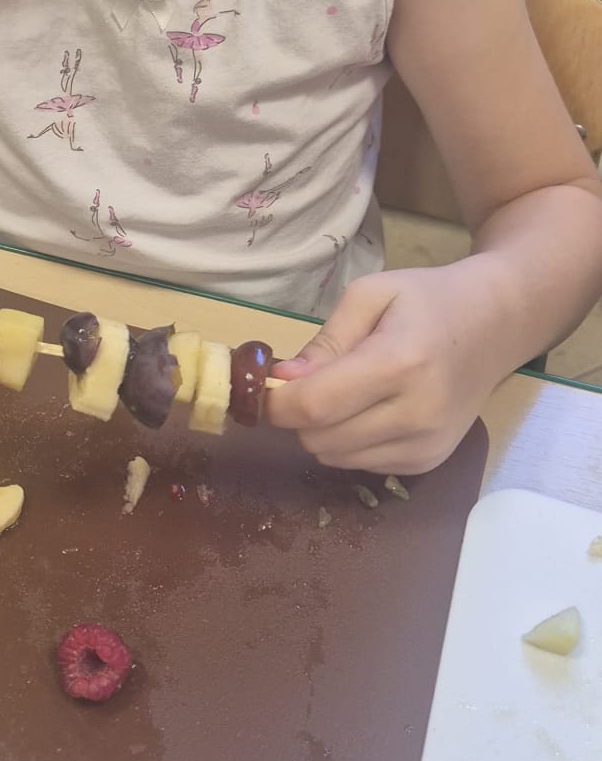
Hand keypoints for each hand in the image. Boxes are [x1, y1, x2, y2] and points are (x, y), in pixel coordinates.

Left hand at [264, 262, 507, 472]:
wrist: (496, 326)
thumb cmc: (428, 301)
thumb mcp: (371, 295)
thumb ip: (325, 340)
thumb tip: (282, 381)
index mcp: (400, 363)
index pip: (315, 406)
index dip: (276, 403)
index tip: (264, 387)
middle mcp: (417, 414)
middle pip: (319, 438)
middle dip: (298, 414)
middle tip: (308, 382)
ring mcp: (426, 445)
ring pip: (334, 457)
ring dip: (323, 430)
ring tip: (346, 392)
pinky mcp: (428, 463)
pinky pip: (360, 465)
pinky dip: (349, 441)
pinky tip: (370, 410)